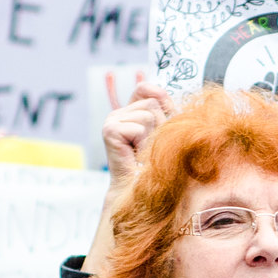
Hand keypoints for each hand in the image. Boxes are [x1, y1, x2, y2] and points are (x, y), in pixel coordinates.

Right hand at [102, 77, 171, 194]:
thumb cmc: (157, 164)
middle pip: (152, 102)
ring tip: (145, 152)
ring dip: (153, 137)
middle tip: (152, 146)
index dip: (159, 98)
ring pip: (148, 114)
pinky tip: (137, 155)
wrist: (142, 189)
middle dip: (161, 125)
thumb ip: (166, 110)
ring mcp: (112, 120)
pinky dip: (144, 144)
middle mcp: (119, 113)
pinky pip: (139, 127)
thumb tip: (164, 93)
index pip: (145, 88)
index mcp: (131, 111)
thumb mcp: (166, 132)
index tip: (164, 118)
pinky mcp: (110, 130)